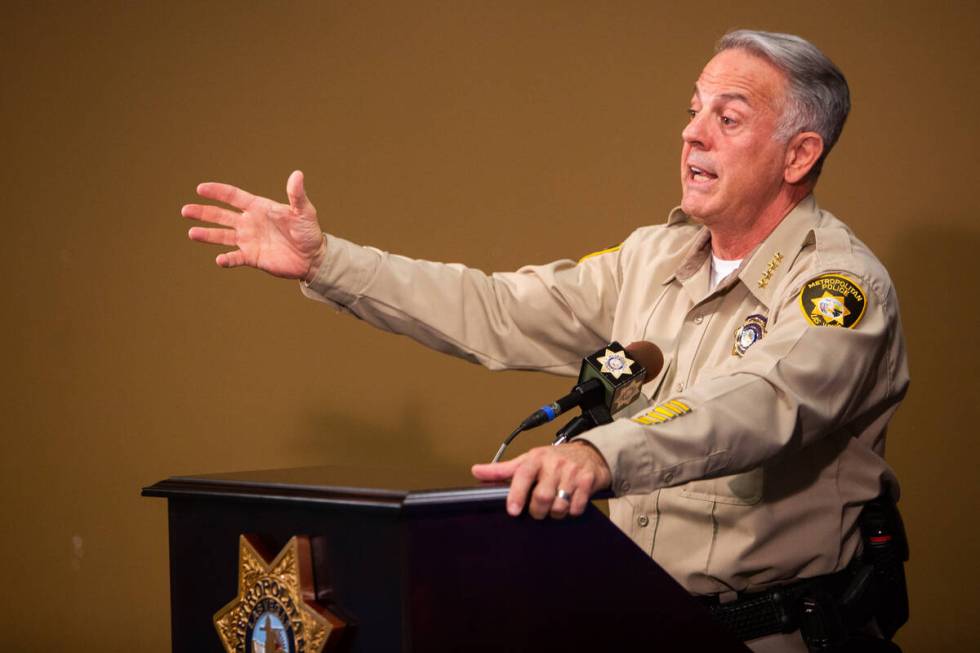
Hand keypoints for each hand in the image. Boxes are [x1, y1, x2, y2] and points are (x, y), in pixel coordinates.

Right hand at [182, 170, 326, 280]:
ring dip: (208, 235)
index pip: (233, 197)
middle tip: (185, 211)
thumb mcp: (304, 211)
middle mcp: (250, 223)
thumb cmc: (309, 232)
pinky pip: (235, 258)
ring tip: (192, 233)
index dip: (217, 192)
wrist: (313, 258)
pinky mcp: (252, 257)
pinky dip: (227, 259)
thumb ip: (296, 195)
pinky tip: (219, 260)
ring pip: (222, 236)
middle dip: (203, 212)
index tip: (200, 188)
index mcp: (258, 208)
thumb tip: (297, 174)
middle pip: (221, 215)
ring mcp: (249, 240)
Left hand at [471, 442, 611, 519]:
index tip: (513, 511)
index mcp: (536, 458)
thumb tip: (476, 471)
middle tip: (537, 511)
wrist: (588, 453)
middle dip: (537, 511)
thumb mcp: (527, 462)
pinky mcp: (588, 480)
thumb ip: (502, 470)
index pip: (523, 475)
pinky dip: (571, 511)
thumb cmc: (553, 460)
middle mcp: (554, 463)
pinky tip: (570, 503)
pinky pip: (577, 506)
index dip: (516, 494)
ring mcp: (572, 472)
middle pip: (542, 497)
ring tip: (554, 506)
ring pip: (559, 505)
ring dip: (555, 513)